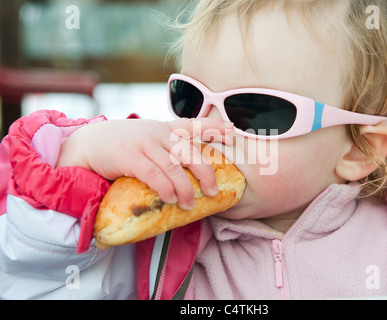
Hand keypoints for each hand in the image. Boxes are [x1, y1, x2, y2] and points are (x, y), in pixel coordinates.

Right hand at [57, 118, 233, 209]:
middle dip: (205, 172)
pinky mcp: (129, 156)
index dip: (214, 127)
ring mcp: (144, 143)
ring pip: (173, 167)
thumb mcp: (146, 139)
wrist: (87, 143)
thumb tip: (187, 175)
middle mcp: (157, 133)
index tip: (233, 131)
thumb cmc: (122, 146)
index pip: (193, 124)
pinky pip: (154, 174)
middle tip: (212, 191)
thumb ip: (165, 148)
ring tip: (188, 204)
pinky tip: (170, 199)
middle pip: (190, 152)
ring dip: (184, 189)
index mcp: (164, 129)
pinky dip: (165, 188)